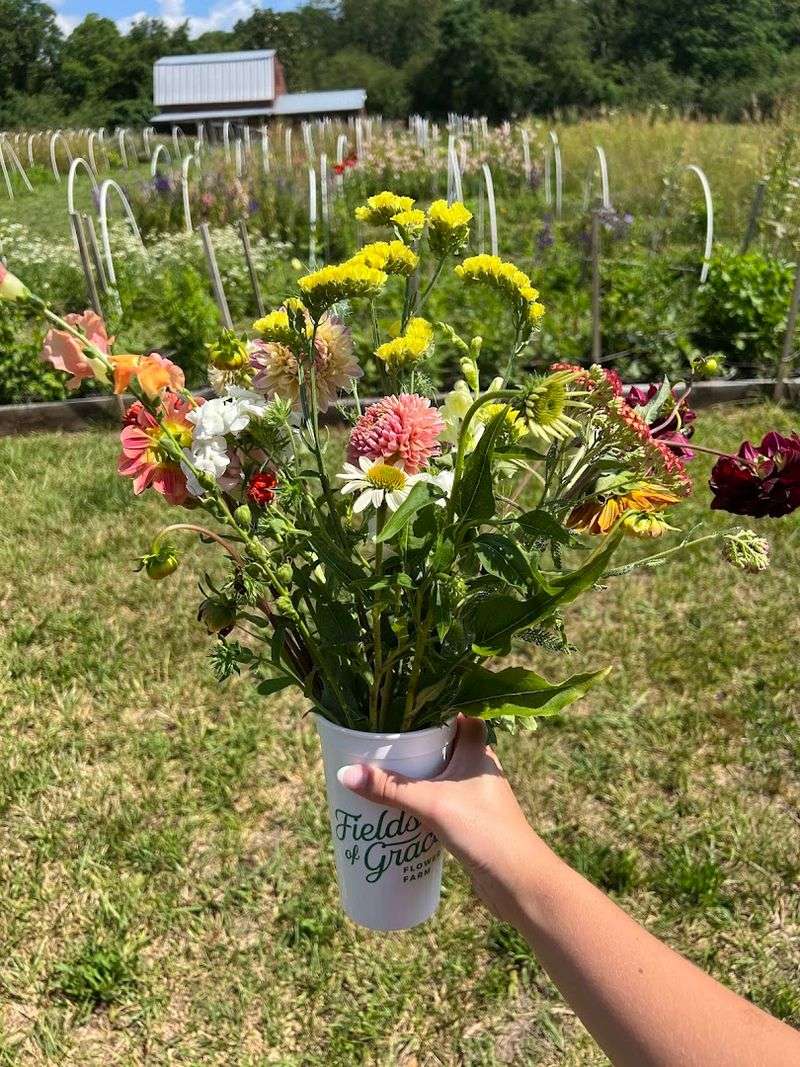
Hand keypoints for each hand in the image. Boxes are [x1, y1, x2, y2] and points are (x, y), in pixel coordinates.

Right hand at [337, 715, 544, 917]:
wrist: (519, 882)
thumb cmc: (483, 830)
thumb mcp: (432, 803)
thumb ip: (391, 788)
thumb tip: (345, 772)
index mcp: (478, 751)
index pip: (461, 715)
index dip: (439, 708)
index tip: (407, 705)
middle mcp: (479, 768)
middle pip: (447, 744)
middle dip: (418, 743)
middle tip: (383, 740)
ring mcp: (477, 796)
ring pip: (443, 775)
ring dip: (420, 774)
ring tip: (384, 771)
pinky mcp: (472, 822)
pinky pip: (442, 801)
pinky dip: (424, 800)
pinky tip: (401, 808)